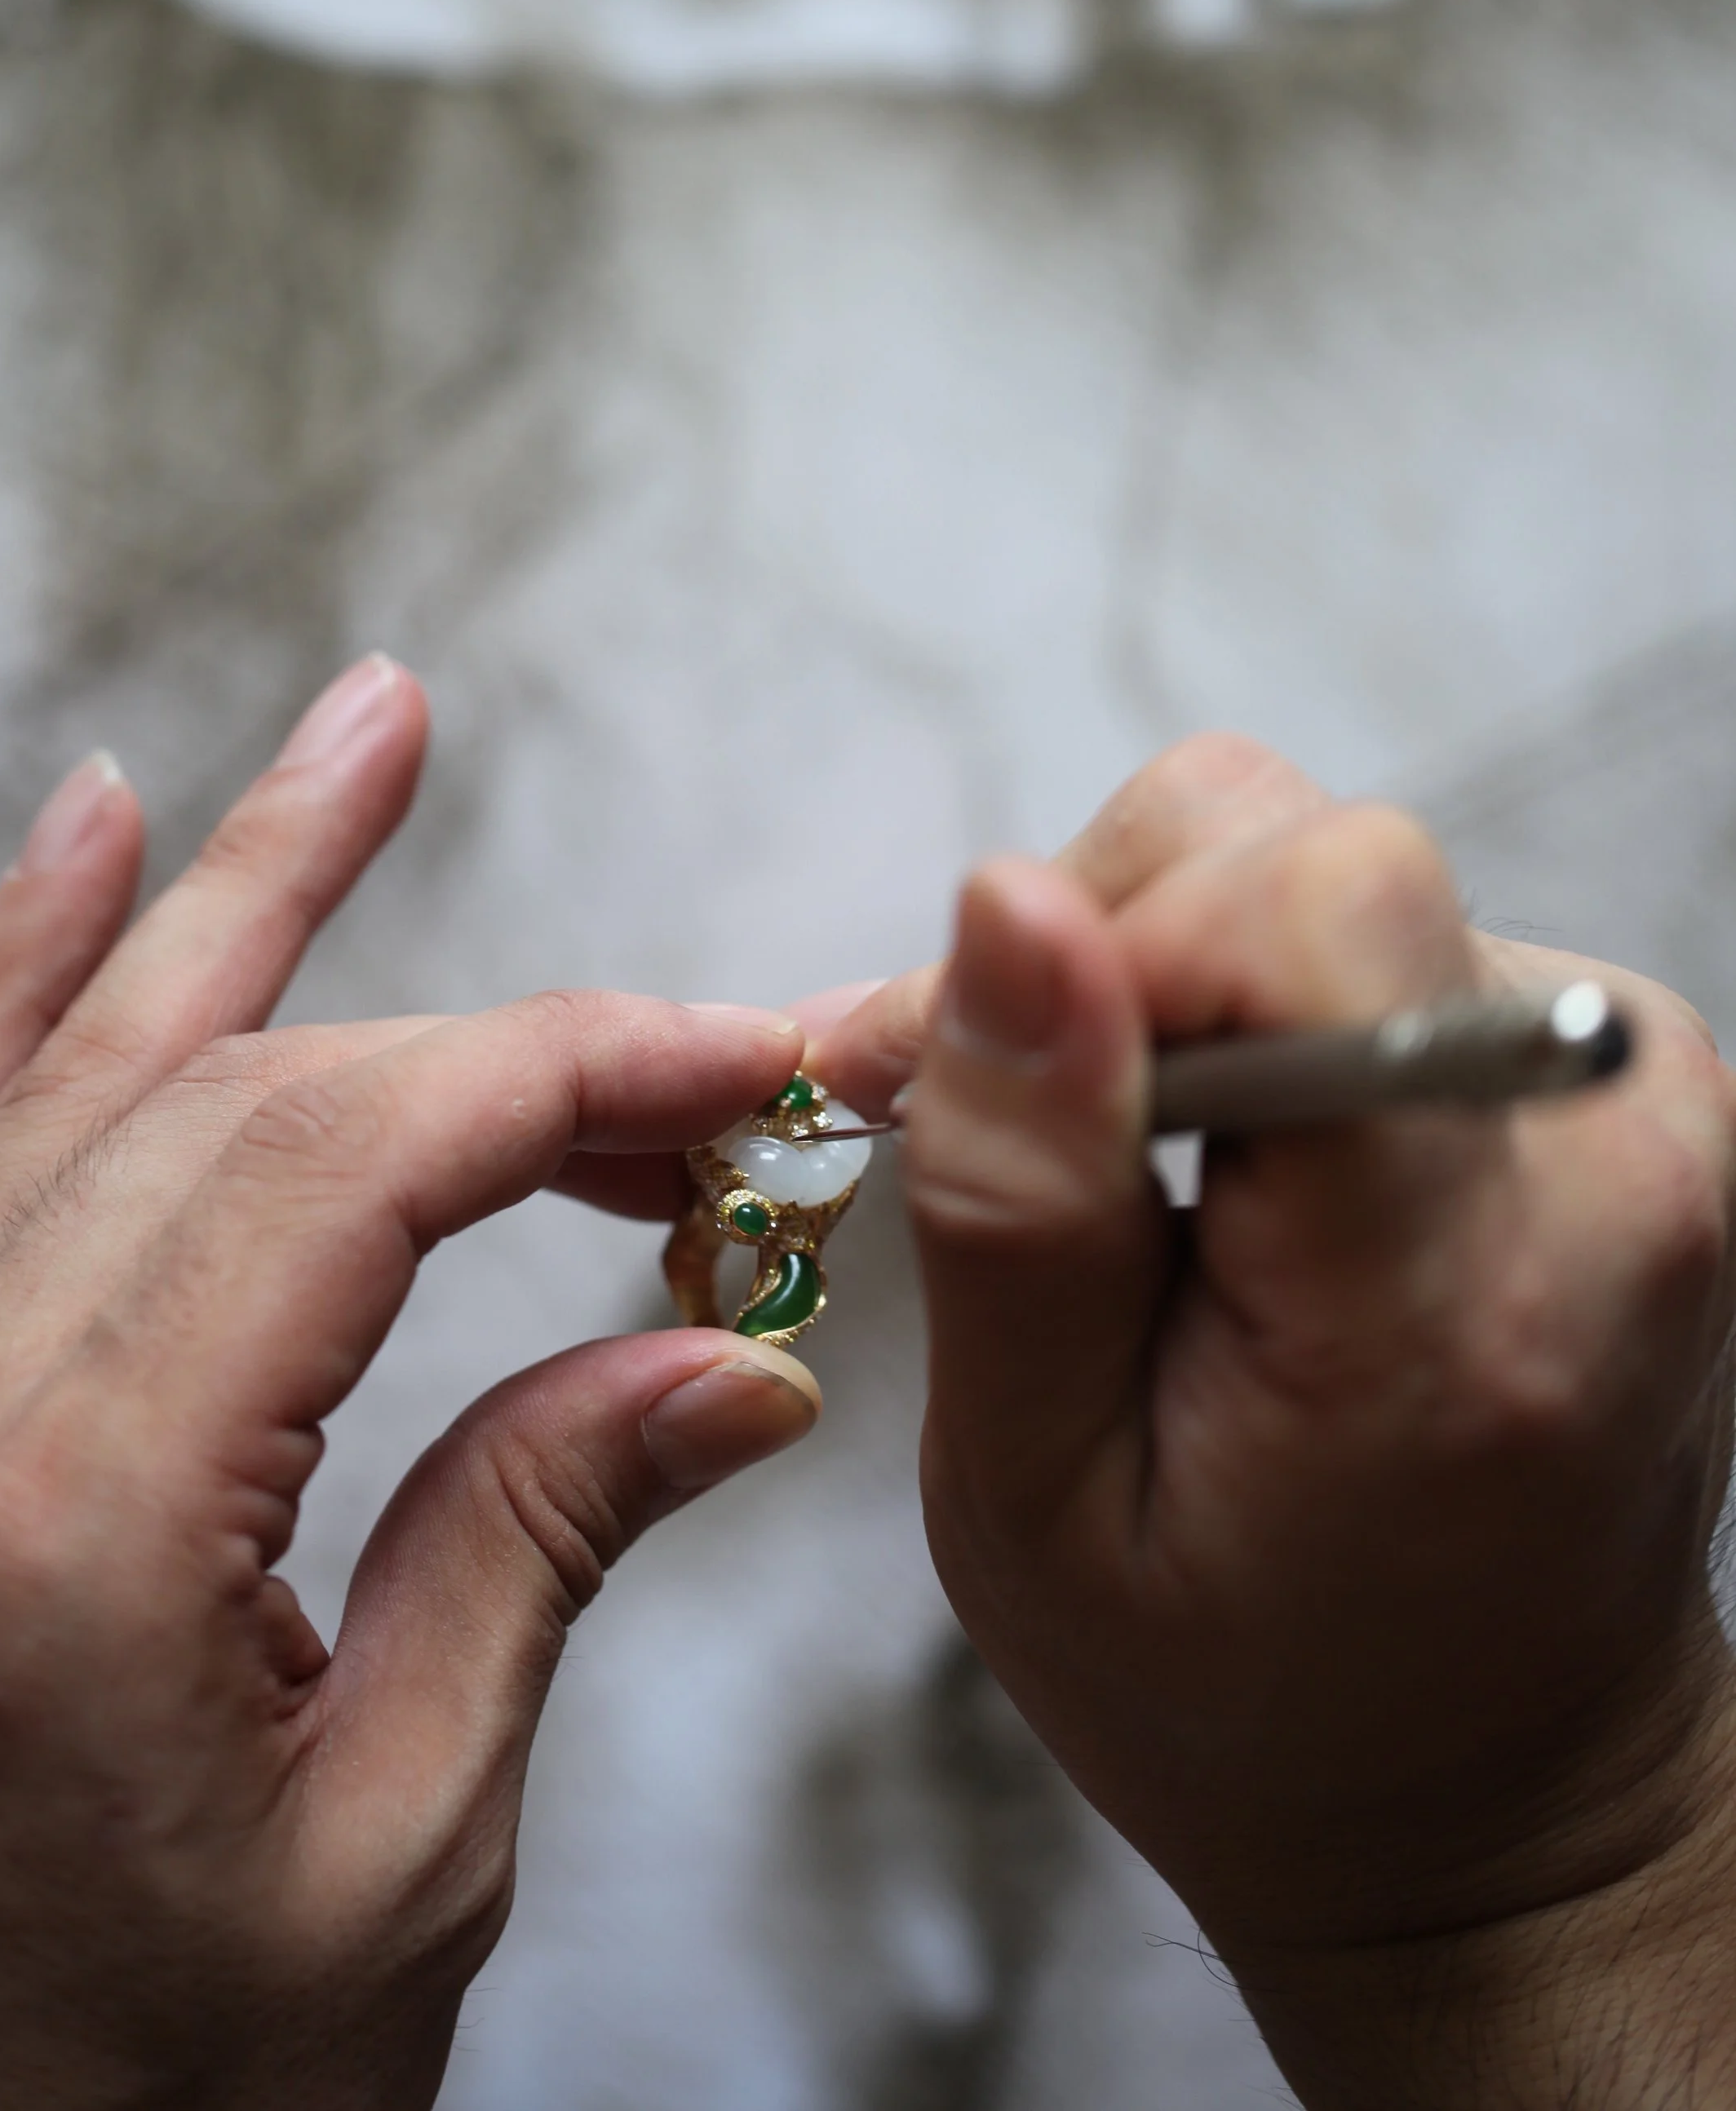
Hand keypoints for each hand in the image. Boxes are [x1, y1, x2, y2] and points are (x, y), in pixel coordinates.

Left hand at [0, 657, 817, 2110]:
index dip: (574, 1073)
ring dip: (235, 886)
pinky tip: (92, 837)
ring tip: (365, 728)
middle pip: (238, 1100)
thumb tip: (730, 1358)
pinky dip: (12, 973)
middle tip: (679, 1029)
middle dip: (490, 1036)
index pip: (355, 1173)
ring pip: (66, 1063)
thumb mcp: (396, 1863)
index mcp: (76, 1535)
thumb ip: (542, 1546)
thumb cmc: (135, 2107)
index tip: (744, 1062)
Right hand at [814, 734, 1735, 2109]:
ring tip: (1126, 1169)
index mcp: (1461, 1294)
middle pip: (1313, 854)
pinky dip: (1266, 1008)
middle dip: (1119, 951)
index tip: (998, 1090)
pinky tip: (1226, 1159)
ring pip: (1331, 870)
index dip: (1116, 948)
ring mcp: (1650, 1108)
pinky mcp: (1626, 1079)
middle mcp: (1607, 1163)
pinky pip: (1391, 930)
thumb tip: (1007, 900)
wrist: (1497, 1793)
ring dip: (1181, 981)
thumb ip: (1020, 1195)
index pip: (1320, 908)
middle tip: (1025, 1133)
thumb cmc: (1240, 1690)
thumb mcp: (1038, 1499)